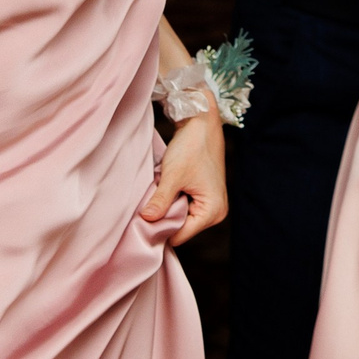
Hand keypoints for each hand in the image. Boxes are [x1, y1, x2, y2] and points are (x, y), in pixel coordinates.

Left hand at [141, 110, 226, 244]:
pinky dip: (172, 201)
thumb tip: (146, 221)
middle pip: (181, 229)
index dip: (160, 229)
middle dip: (163, 218)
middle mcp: (216, 213)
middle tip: (147, 204)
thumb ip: (160, 201)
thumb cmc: (192, 147)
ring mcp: (211, 205)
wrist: (202, 122)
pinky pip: (184, 208)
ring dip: (167, 209)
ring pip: (181, 218)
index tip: (142, 219)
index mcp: (212, 211)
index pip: (179, 235)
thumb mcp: (173, 176)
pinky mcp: (205, 197)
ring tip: (158, 193)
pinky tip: (166, 189)